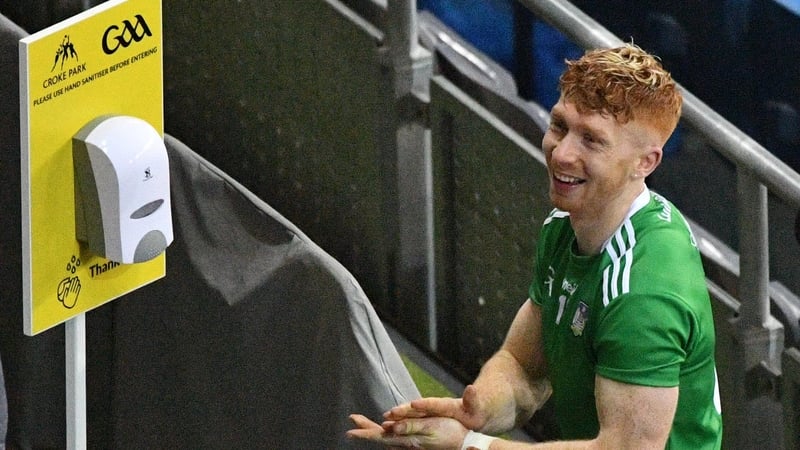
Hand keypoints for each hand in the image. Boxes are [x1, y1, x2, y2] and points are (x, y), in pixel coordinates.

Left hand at [347, 413, 468, 448]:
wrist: (464, 443)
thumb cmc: (449, 434)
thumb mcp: (430, 428)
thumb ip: (411, 427)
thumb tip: (390, 427)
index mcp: (406, 439)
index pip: (380, 437)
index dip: (365, 433)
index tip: (350, 430)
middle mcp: (405, 443)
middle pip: (380, 436)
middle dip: (366, 428)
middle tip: (352, 419)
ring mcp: (410, 443)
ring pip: (387, 436)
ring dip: (373, 430)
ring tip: (361, 423)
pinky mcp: (416, 441)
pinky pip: (396, 437)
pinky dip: (386, 432)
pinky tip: (385, 430)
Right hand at [384, 385, 488, 430]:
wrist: (474, 405)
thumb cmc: (476, 409)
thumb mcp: (476, 405)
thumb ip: (472, 399)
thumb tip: (471, 389)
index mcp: (447, 405)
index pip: (435, 404)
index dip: (425, 404)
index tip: (413, 404)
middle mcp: (436, 406)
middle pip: (418, 408)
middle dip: (404, 410)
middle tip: (390, 412)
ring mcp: (430, 412)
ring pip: (412, 413)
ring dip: (399, 415)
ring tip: (385, 418)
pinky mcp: (427, 417)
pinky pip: (412, 419)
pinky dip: (401, 421)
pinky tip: (390, 425)